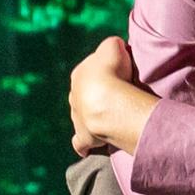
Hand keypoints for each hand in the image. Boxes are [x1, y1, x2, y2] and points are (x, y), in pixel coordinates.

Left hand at [68, 34, 155, 157]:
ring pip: (82, 116)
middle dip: (98, 97)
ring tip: (110, 120)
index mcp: (79, 74)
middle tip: (117, 100)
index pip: (92, 72)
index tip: (120, 77)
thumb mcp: (113, 46)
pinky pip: (81, 141)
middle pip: (86, 95)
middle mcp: (74, 95)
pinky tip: (86, 149)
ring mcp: (77, 117)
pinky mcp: (84, 136)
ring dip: (93, 117)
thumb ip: (112, 45)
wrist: (109, 101)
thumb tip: (116, 48)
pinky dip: (83, 144)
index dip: (107, 74)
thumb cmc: (113, 71)